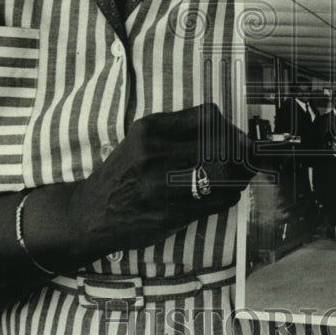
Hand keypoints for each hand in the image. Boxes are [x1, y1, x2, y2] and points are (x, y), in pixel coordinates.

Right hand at [65, 103, 252, 259]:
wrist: (91, 214)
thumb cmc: (124, 172)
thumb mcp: (142, 137)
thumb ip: (181, 127)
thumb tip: (230, 130)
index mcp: (149, 130)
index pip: (208, 118)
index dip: (229, 127)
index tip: (235, 136)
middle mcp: (154, 155)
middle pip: (220, 147)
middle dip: (240, 152)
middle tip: (244, 157)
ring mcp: (161, 187)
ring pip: (223, 176)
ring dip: (238, 176)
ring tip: (236, 175)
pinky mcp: (169, 216)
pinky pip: (216, 202)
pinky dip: (228, 195)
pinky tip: (222, 193)